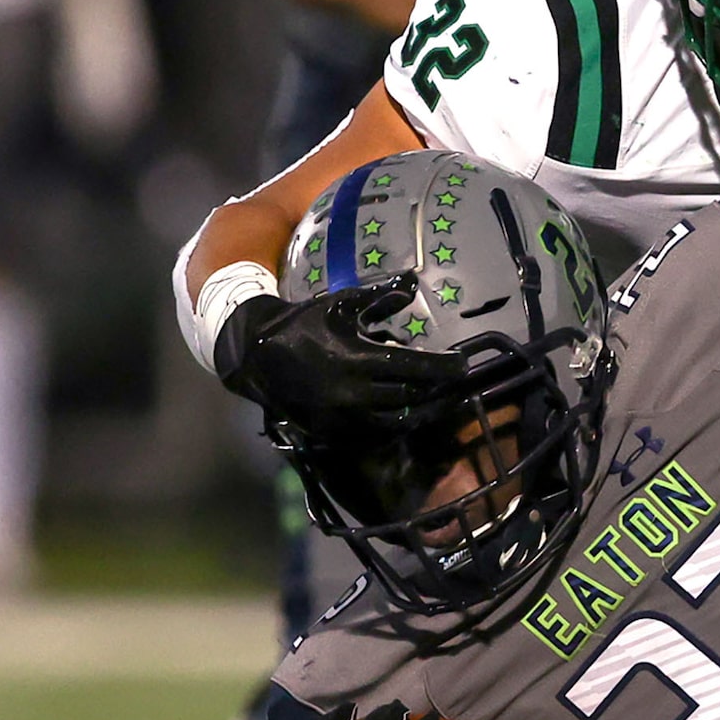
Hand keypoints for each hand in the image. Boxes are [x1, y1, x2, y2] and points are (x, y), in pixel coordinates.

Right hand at [214, 282, 466, 423]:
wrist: (256, 354)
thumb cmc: (305, 324)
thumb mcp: (342, 305)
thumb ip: (380, 298)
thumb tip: (413, 286)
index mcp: (360, 360)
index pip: (418, 368)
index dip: (446, 367)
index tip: (463, 364)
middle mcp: (355, 394)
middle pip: (414, 397)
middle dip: (438, 389)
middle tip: (453, 382)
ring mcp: (344, 419)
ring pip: (399, 420)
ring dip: (422, 409)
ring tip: (437, 399)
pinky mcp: (334, 433)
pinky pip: (376, 433)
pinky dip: (394, 422)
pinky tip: (405, 411)